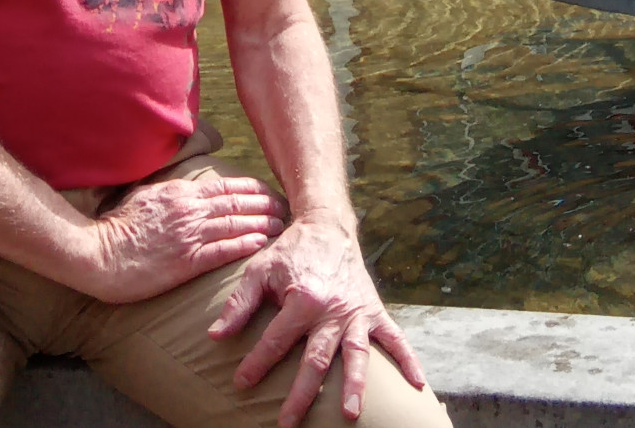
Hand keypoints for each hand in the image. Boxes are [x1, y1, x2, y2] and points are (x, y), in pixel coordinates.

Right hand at [78, 173, 286, 302]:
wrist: (100, 254)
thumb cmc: (118, 227)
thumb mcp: (143, 196)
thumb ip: (169, 192)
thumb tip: (186, 188)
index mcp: (179, 192)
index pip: (224, 186)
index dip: (251, 188)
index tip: (268, 192)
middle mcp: (188, 209)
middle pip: (236, 203)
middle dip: (264, 204)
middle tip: (286, 207)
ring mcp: (188, 235)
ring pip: (235, 224)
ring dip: (262, 223)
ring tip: (282, 226)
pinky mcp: (186, 261)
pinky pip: (222, 251)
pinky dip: (244, 245)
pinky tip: (261, 244)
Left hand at [209, 210, 425, 426]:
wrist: (327, 226)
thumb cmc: (290, 251)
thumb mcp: (259, 270)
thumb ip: (239, 304)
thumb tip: (215, 335)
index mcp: (302, 298)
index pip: (276, 340)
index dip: (256, 364)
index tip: (241, 384)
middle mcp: (332, 309)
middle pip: (316, 357)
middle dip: (302, 393)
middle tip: (287, 421)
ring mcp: (357, 312)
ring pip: (356, 354)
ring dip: (354, 384)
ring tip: (348, 413)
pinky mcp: (374, 310)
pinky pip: (395, 337)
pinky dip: (408, 359)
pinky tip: (419, 384)